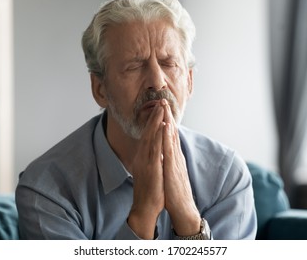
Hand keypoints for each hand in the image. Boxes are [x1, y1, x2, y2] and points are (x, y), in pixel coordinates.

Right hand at [127, 103, 164, 238]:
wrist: (145, 206)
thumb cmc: (150, 189)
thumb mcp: (150, 170)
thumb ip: (151, 158)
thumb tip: (155, 148)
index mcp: (144, 156)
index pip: (149, 134)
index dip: (153, 120)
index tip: (159, 107)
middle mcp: (143, 156)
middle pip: (149, 132)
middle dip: (155, 115)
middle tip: (161, 101)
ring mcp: (146, 162)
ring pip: (151, 138)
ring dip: (156, 121)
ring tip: (161, 108)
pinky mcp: (152, 168)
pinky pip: (155, 150)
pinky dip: (159, 137)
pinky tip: (163, 127)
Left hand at [161, 99, 200, 235]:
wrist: (183, 209)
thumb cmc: (175, 192)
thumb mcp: (171, 173)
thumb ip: (169, 162)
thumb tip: (165, 154)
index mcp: (174, 158)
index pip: (170, 136)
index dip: (167, 121)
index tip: (162, 108)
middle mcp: (177, 157)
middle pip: (172, 133)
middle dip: (167, 115)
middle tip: (163, 99)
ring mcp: (176, 162)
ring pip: (171, 138)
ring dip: (168, 121)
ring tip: (164, 107)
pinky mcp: (173, 169)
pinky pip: (169, 151)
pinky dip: (167, 138)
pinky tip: (165, 127)